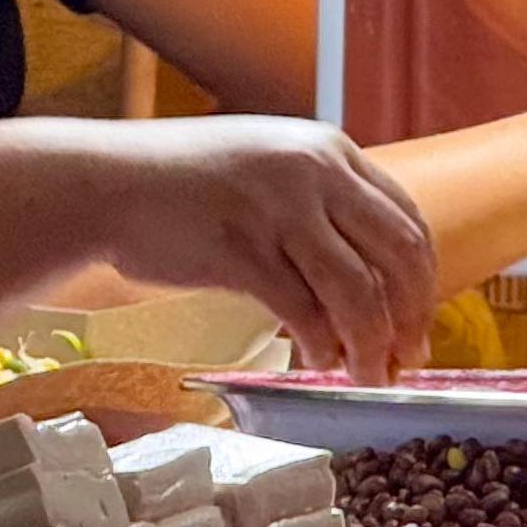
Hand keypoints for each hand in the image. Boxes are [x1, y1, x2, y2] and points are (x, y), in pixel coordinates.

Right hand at [65, 116, 438, 380]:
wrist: (104, 183)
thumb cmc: (183, 186)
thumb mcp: (268, 171)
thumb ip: (320, 209)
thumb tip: (367, 279)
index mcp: (328, 151)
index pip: (406, 219)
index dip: (423, 280)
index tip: (418, 320)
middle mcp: (313, 171)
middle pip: (399, 254)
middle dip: (411, 316)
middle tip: (407, 359)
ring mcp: (278, 207)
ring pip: (359, 290)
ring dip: (371, 344)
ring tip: (366, 375)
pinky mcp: (242, 249)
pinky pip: (304, 310)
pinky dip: (320, 345)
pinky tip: (317, 362)